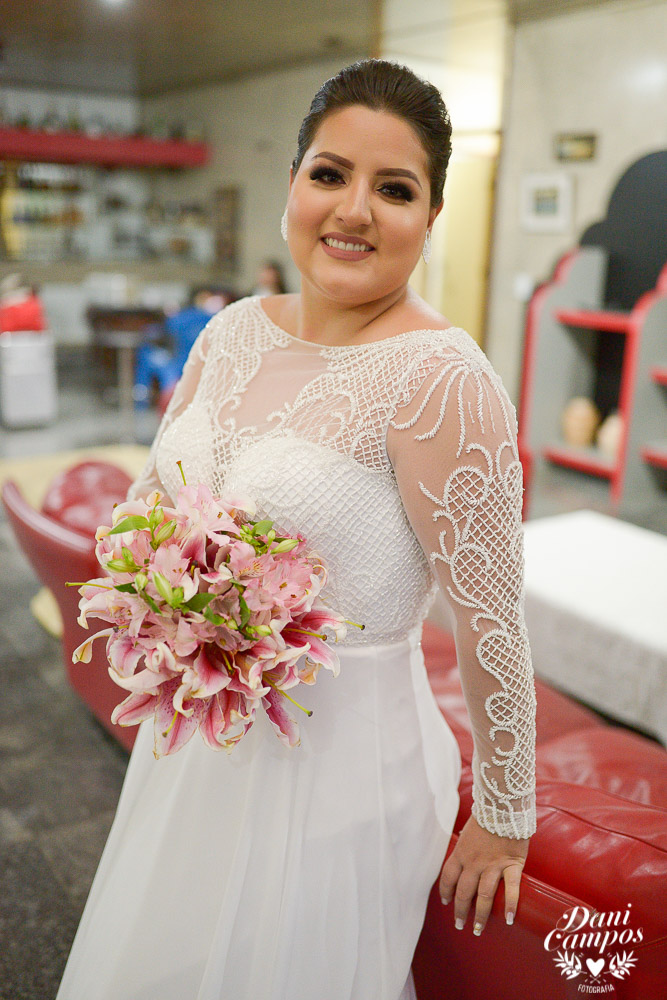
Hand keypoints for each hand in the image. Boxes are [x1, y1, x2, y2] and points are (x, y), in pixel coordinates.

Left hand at [439, 814, 528, 935]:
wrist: (504, 805)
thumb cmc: (486, 815)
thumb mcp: (468, 829)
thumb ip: (466, 844)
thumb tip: (463, 848)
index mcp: (461, 852)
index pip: (448, 877)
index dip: (445, 891)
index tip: (446, 902)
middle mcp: (474, 862)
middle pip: (464, 892)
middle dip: (460, 910)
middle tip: (460, 924)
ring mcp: (493, 865)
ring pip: (484, 896)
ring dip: (481, 915)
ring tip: (478, 929)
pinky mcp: (511, 865)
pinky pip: (511, 889)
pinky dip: (510, 905)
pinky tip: (508, 919)